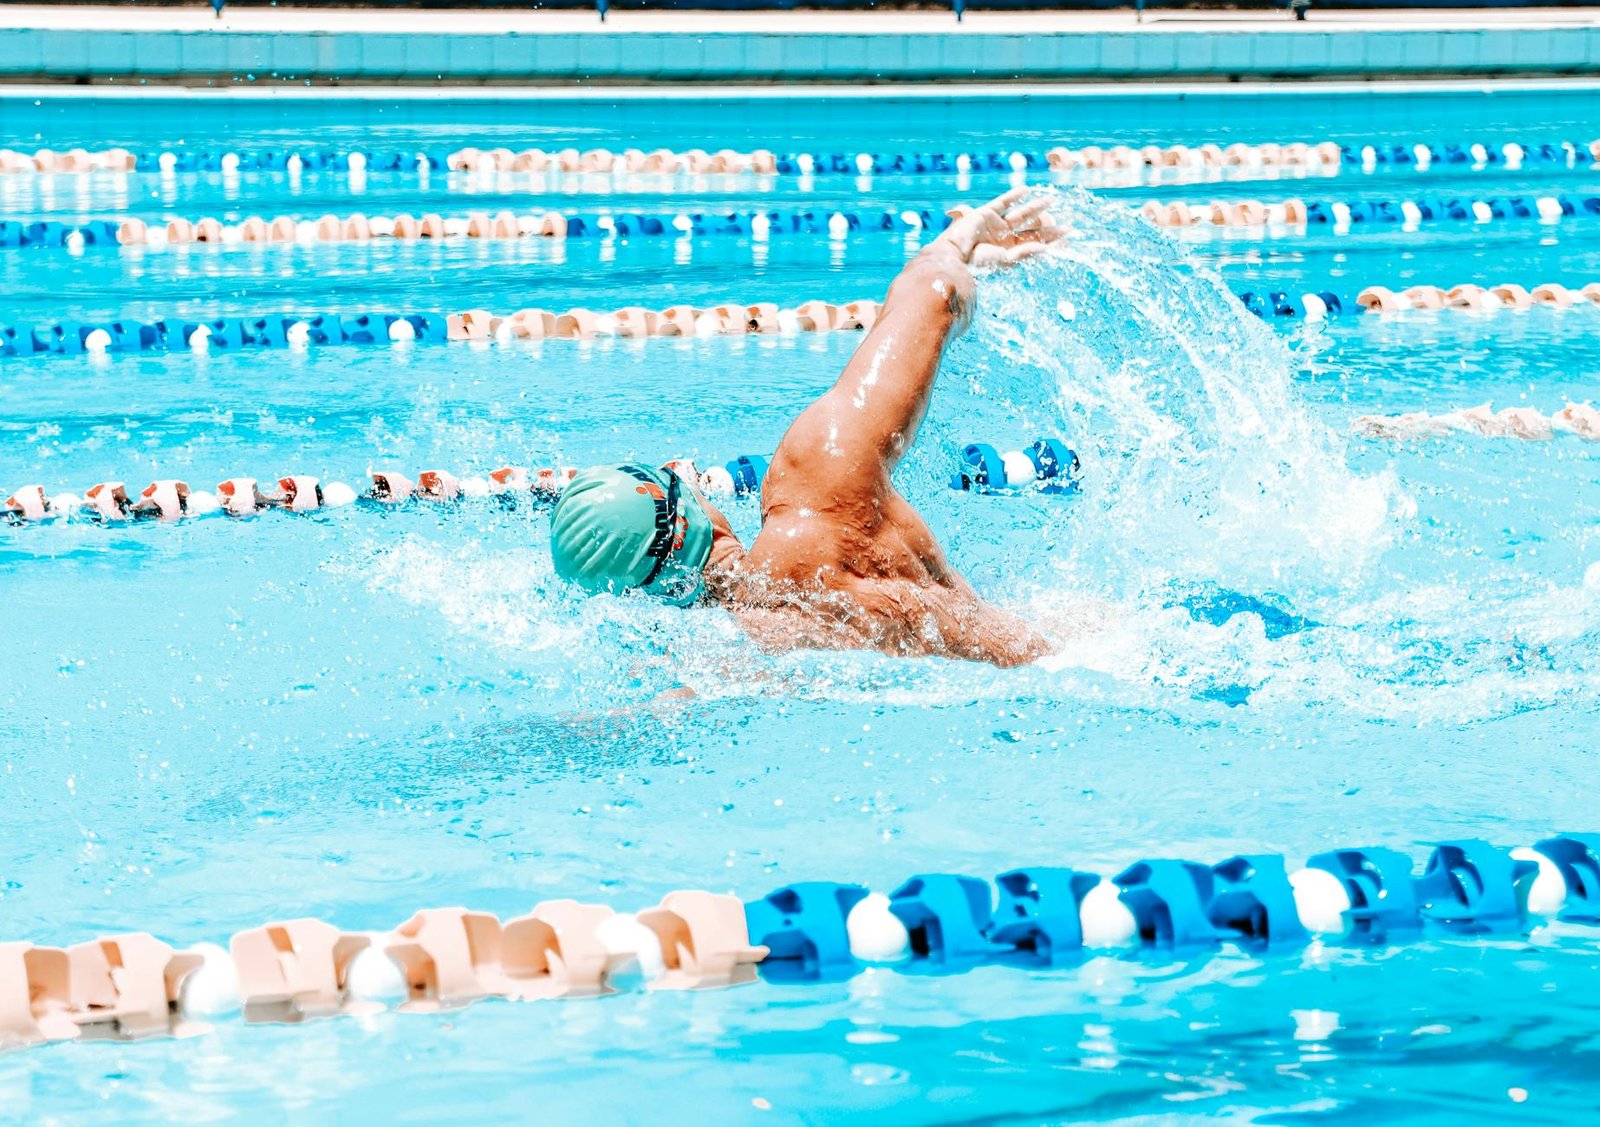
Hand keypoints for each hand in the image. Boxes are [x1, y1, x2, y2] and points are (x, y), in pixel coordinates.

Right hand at [940, 187, 1063, 268]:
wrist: (954, 254)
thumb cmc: (977, 263)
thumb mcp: (1005, 260)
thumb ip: (1025, 253)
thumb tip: (1046, 248)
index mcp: (1010, 253)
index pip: (1035, 246)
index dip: (1051, 243)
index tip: (1068, 240)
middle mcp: (1005, 239)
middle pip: (1032, 231)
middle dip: (1049, 229)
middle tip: (1068, 226)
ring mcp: (996, 226)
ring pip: (1021, 214)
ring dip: (1036, 207)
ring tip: (1051, 199)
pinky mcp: (986, 214)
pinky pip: (1003, 202)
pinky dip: (1014, 196)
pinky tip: (1026, 190)